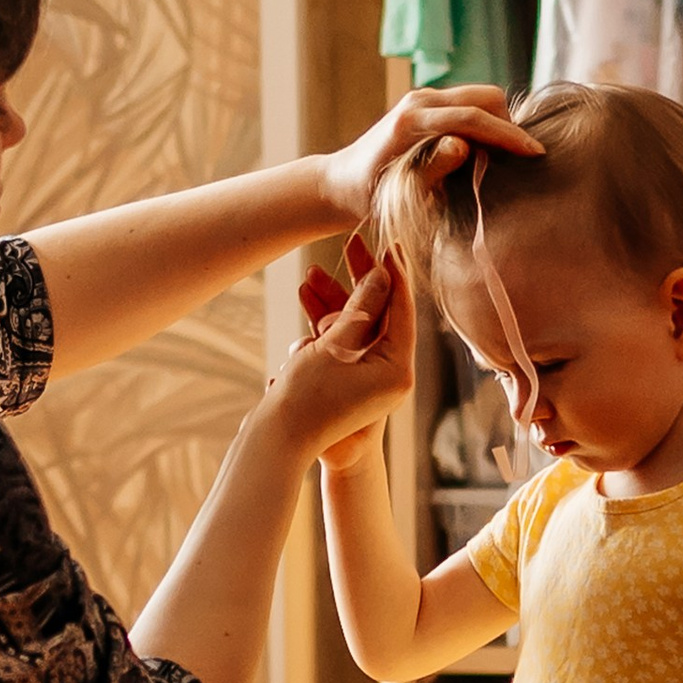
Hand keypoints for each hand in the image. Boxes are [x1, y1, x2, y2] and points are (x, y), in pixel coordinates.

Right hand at [267, 247, 415, 466]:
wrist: (280, 442)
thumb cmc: (307, 397)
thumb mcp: (335, 345)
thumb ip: (361, 307)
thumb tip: (383, 275)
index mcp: (397, 370)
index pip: (402, 310)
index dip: (394, 273)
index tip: (387, 241)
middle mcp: (391, 375)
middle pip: (381, 314)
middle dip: (358, 281)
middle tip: (354, 243)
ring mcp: (372, 379)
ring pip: (357, 326)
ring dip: (332, 302)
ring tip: (309, 277)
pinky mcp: (352, 382)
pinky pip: (343, 344)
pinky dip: (326, 326)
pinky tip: (305, 304)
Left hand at [315, 86, 541, 234]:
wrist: (340, 182)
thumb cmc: (365, 196)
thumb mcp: (397, 191)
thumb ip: (431, 168)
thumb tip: (464, 146)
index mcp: (412, 120)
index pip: (473, 117)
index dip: (508, 135)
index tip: (534, 153)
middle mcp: (420, 101)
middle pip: (485, 96)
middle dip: (508, 123)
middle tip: (518, 160)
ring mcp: (423, 99)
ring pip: (480, 97)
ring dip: (499, 122)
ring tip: (505, 158)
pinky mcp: (427, 105)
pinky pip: (469, 104)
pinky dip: (486, 122)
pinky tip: (487, 151)